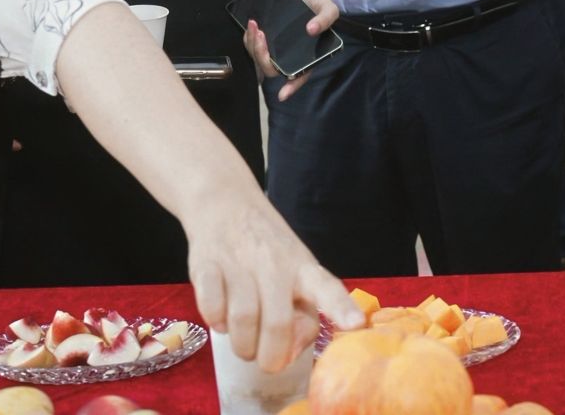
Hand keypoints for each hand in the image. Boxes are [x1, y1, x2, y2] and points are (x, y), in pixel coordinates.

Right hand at [185, 187, 362, 370]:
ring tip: (243, 343)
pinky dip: (215, 321)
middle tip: (266, 361)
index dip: (341, 308)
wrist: (225, 203)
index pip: (327, 288)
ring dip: (242, 345)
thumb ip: (302, 313)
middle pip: (277, 323)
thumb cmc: (267, 250)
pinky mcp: (207, 264)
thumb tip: (288, 354)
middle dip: (270, 356)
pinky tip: (220, 317)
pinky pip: (211, 307)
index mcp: (304, 268)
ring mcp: (240, 263)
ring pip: (242, 320)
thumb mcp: (295, 271)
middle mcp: (275, 265)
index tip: (356, 325)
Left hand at [242, 0, 340, 101]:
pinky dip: (248, 38)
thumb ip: (326, 18)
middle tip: (261, 36)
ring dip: (253, 45)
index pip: (300, 75)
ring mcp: (276, 48)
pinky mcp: (265, 39)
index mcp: (307, 55)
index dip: (292, 86)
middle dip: (262, 56)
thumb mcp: (328, 6)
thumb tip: (311, 30)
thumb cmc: (316, 0)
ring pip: (259, 58)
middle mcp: (290, 55)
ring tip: (255, 25)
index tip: (282, 94)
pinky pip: (252, 46)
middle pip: (272, 69)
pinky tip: (252, 26)